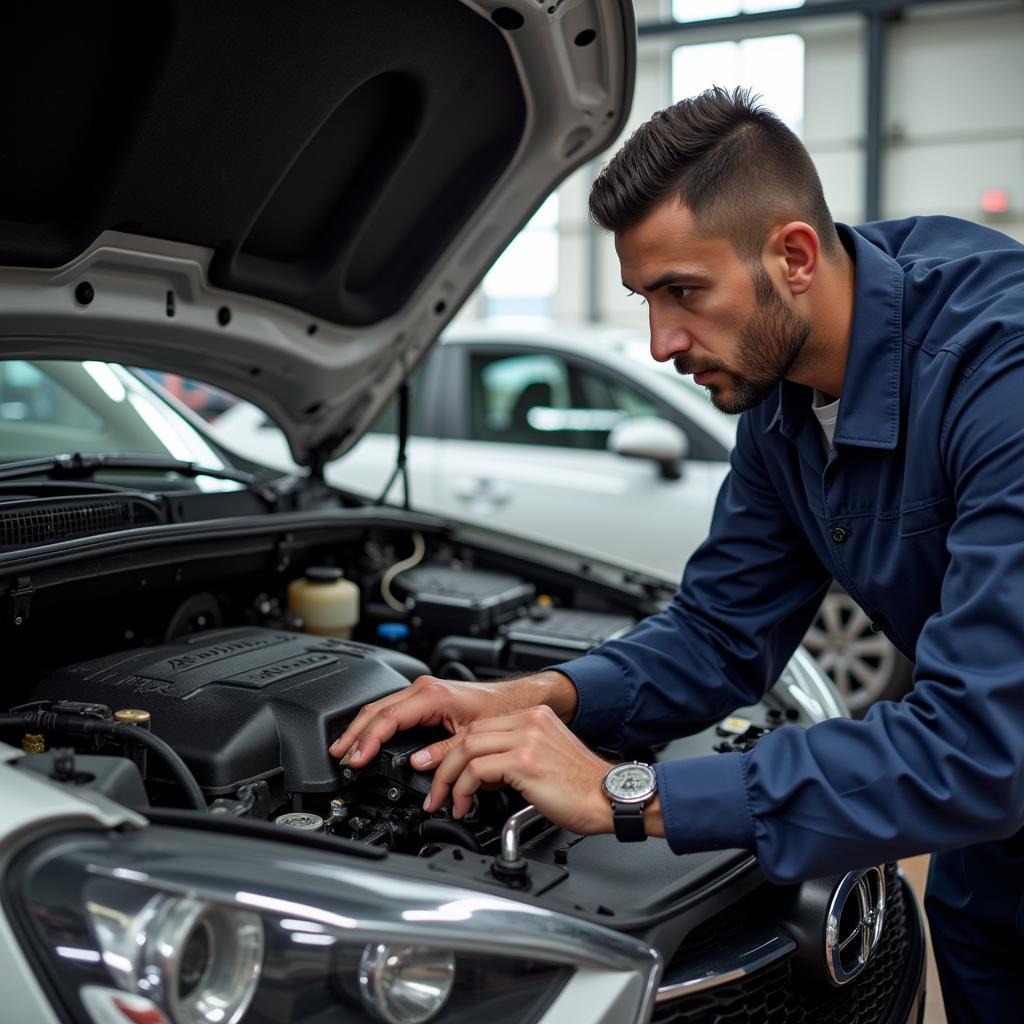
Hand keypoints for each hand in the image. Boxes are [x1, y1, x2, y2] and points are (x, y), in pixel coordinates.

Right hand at [328, 672, 572, 768]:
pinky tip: (369, 738)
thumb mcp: (473, 736)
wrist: (520, 699)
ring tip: (347, 749)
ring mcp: (424, 692)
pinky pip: (393, 709)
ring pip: (381, 708)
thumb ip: (444, 751)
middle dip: (354, 734)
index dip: (368, 741)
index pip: (388, 718)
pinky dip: (377, 724)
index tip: (356, 760)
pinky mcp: (427, 698)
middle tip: (338, 756)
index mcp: (433, 695)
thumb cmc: (503, 711)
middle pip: (376, 710)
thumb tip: (418, 764)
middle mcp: (425, 689)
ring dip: (362, 729)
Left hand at [423, 705, 614, 835]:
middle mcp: (529, 721)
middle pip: (468, 734)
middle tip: (435, 791)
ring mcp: (527, 739)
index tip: (441, 772)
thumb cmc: (581, 788)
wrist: (610, 798)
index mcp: (534, 717)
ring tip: (445, 801)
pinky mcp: (525, 761)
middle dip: (442, 764)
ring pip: (467, 749)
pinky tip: (465, 806)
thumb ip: (512, 759)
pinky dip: (463, 789)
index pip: (480, 726)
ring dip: (447, 779)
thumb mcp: (542, 762)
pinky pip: (477, 770)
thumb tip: (477, 776)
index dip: (453, 751)